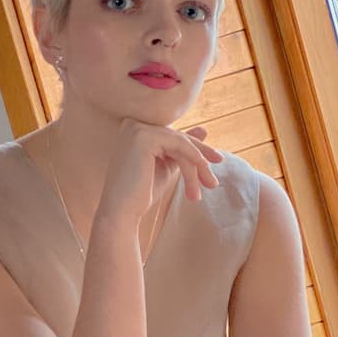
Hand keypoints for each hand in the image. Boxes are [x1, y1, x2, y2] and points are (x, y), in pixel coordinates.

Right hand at [99, 120, 223, 229]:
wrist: (122, 212)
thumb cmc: (141, 194)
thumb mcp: (167, 167)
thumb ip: (182, 149)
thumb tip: (204, 129)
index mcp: (135, 130)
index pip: (172, 136)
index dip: (195, 149)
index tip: (216, 161)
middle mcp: (133, 124)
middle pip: (178, 138)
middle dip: (201, 157)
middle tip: (215, 179)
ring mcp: (136, 129)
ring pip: (180, 143)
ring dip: (197, 166)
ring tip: (208, 186)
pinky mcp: (142, 137)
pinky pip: (178, 145)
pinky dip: (193, 160)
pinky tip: (200, 175)